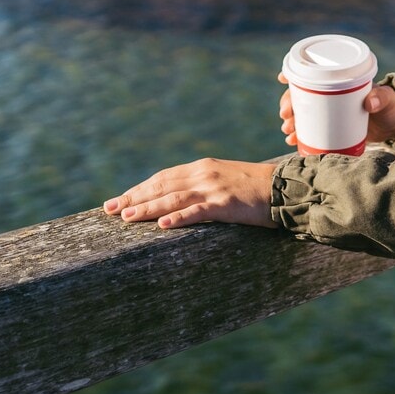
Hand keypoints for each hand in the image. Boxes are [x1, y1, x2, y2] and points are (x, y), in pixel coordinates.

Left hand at [103, 158, 276, 229]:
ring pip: (173, 198)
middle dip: (133, 198)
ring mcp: (214, 188)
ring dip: (146, 208)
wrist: (286, 188)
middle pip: (160, 186)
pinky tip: (162, 225)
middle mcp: (203, 174)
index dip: (138, 189)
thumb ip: (202, 186)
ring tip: (125, 218)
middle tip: (108, 210)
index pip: (162, 178)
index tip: (118, 200)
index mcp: (201, 167)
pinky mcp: (226, 204)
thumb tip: (177, 200)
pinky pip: (198, 211)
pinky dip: (179, 218)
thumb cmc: (256, 188)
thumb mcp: (224, 180)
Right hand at [278, 73, 394, 148]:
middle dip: (289, 103)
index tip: (283, 79)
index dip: (295, 74)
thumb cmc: (391, 107)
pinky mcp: (331, 128)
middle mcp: (330, 95)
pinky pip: (310, 130)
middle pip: (302, 95)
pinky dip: (300, 135)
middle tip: (286, 115)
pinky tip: (293, 141)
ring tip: (288, 131)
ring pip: (303, 113)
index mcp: (339, 82)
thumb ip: (382, 98)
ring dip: (291, 120)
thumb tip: (371, 101)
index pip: (313, 73)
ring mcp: (329, 112)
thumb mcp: (387, 100)